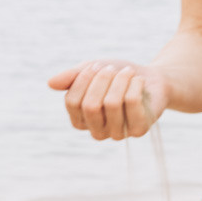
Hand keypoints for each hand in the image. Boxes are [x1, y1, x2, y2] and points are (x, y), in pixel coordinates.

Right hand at [47, 60, 169, 140]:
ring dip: (120, 80)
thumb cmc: (117, 76)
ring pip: (112, 104)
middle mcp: (97, 131)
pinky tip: (139, 81)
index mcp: (80, 120)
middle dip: (102, 80)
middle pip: (90, 106)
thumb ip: (72, 76)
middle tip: (112, 68)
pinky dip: (135, 85)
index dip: (83, 79)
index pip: (72, 102)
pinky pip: (132, 104)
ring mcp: (118, 134)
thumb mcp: (92, 70)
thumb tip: (50, 83)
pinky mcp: (138, 130)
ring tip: (127, 72)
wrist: (151, 79)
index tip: (95, 66)